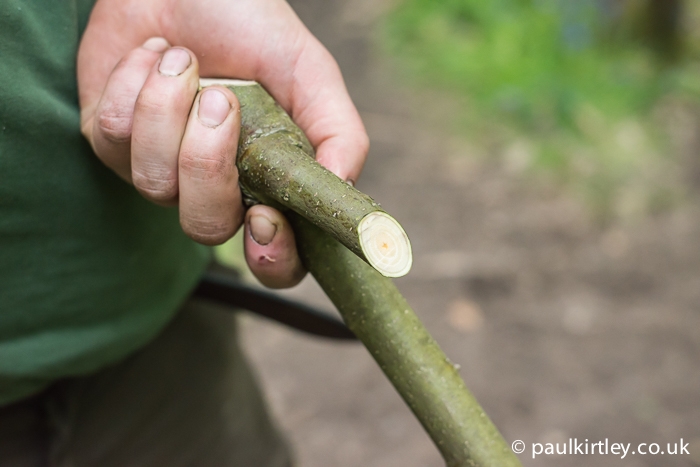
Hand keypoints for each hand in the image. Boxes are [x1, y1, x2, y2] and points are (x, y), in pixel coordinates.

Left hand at [77, 0, 368, 287]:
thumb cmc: (252, 25)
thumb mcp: (312, 75)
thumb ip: (340, 134)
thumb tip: (343, 188)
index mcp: (267, 183)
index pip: (275, 260)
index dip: (272, 256)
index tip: (266, 217)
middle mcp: (212, 187)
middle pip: (205, 227)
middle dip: (208, 164)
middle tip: (222, 100)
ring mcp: (158, 170)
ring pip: (154, 181)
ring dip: (170, 108)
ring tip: (184, 59)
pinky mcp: (108, 142)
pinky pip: (113, 136)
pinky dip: (136, 82)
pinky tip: (153, 54)